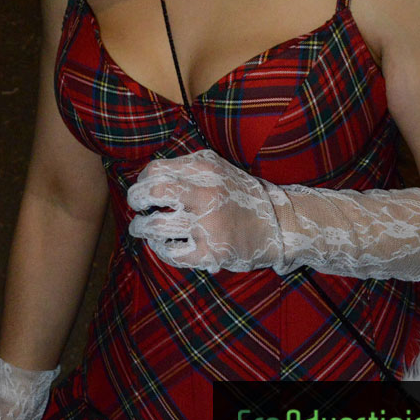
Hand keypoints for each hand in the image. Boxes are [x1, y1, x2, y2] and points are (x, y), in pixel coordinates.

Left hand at [127, 150, 419, 281]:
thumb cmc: (243, 193)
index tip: (143, 190)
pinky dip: (161, 251)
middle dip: (137, 203)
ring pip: (155, 226)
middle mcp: (205, 192)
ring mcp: (208, 224)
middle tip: (138, 210)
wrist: (283, 223)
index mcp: (204, 166)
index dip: (142, 181)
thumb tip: (148, 174)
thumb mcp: (218, 167)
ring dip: (143, 229)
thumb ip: (187, 167)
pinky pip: (171, 253)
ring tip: (144, 230)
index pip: (155, 169)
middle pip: (151, 193)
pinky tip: (164, 247)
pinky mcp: (212, 252)